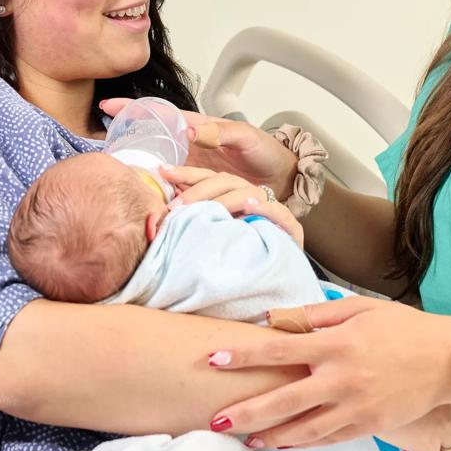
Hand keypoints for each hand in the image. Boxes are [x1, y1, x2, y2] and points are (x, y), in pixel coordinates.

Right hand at [99, 101, 297, 195]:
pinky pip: (170, 189)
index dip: (136, 108)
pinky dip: (155, 191)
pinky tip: (140, 197)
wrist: (281, 182)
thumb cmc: (266, 154)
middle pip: (151, 141)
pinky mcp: (195, 189)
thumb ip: (222, 131)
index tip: (109, 106)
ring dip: (136, 168)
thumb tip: (191, 128)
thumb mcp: (247, 137)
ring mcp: (191, 169)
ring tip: (111, 171)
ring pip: (156, 166)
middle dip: (125, 140)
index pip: (162, 114)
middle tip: (99, 144)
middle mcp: (190, 148)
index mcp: (200, 129)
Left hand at [160, 165, 302, 247]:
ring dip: (226, 200)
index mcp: (231, 197)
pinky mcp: (291, 227)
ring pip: (248, 192)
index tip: (163, 171)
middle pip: (224, 182)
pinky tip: (249, 208)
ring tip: (208, 209)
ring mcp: (271, 211)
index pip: (207, 179)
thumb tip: (160, 217)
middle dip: (199, 191)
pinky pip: (277, 213)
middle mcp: (251, 198)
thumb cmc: (243, 258)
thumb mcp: (213, 237)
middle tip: (177, 206)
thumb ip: (194, 222)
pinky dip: (262, 208)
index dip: (186, 174)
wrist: (281, 278)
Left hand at [206, 297, 450, 448]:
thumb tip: (272, 319)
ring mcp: (355, 407)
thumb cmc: (402, 327)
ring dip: (270, 435)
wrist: (449, 359)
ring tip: (243, 438)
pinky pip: (328, 439)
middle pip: (283, 399)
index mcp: (337, 343)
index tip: (213, 359)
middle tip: (214, 420)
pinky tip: (282, 443)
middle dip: (246, 412)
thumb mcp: (360, 308)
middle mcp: (342, 378)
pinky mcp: (369, 426)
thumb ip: (314, 315)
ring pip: (303, 428)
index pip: (279, 349)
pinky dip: (303, 443)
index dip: (244, 356)